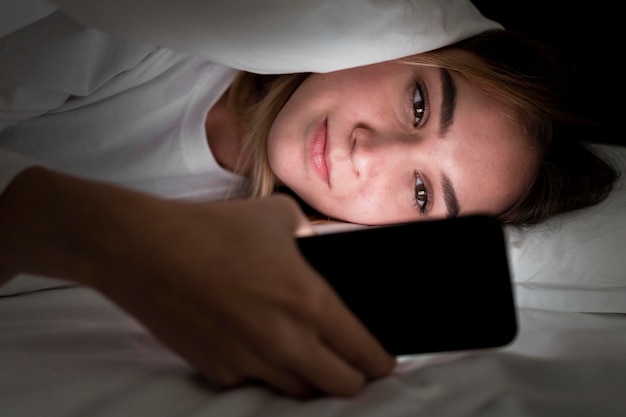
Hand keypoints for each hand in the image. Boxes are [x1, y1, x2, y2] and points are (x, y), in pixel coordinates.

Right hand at [92, 194, 395, 397]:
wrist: (147, 250)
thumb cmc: (214, 228)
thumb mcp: (278, 216)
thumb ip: (311, 235)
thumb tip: (319, 248)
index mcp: (309, 303)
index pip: (365, 354)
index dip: (381, 361)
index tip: (383, 359)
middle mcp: (285, 341)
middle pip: (342, 387)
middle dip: (353, 377)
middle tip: (349, 361)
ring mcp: (250, 362)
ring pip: (300, 391)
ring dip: (311, 377)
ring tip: (307, 354)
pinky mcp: (219, 371)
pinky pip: (257, 381)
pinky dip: (267, 370)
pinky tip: (257, 342)